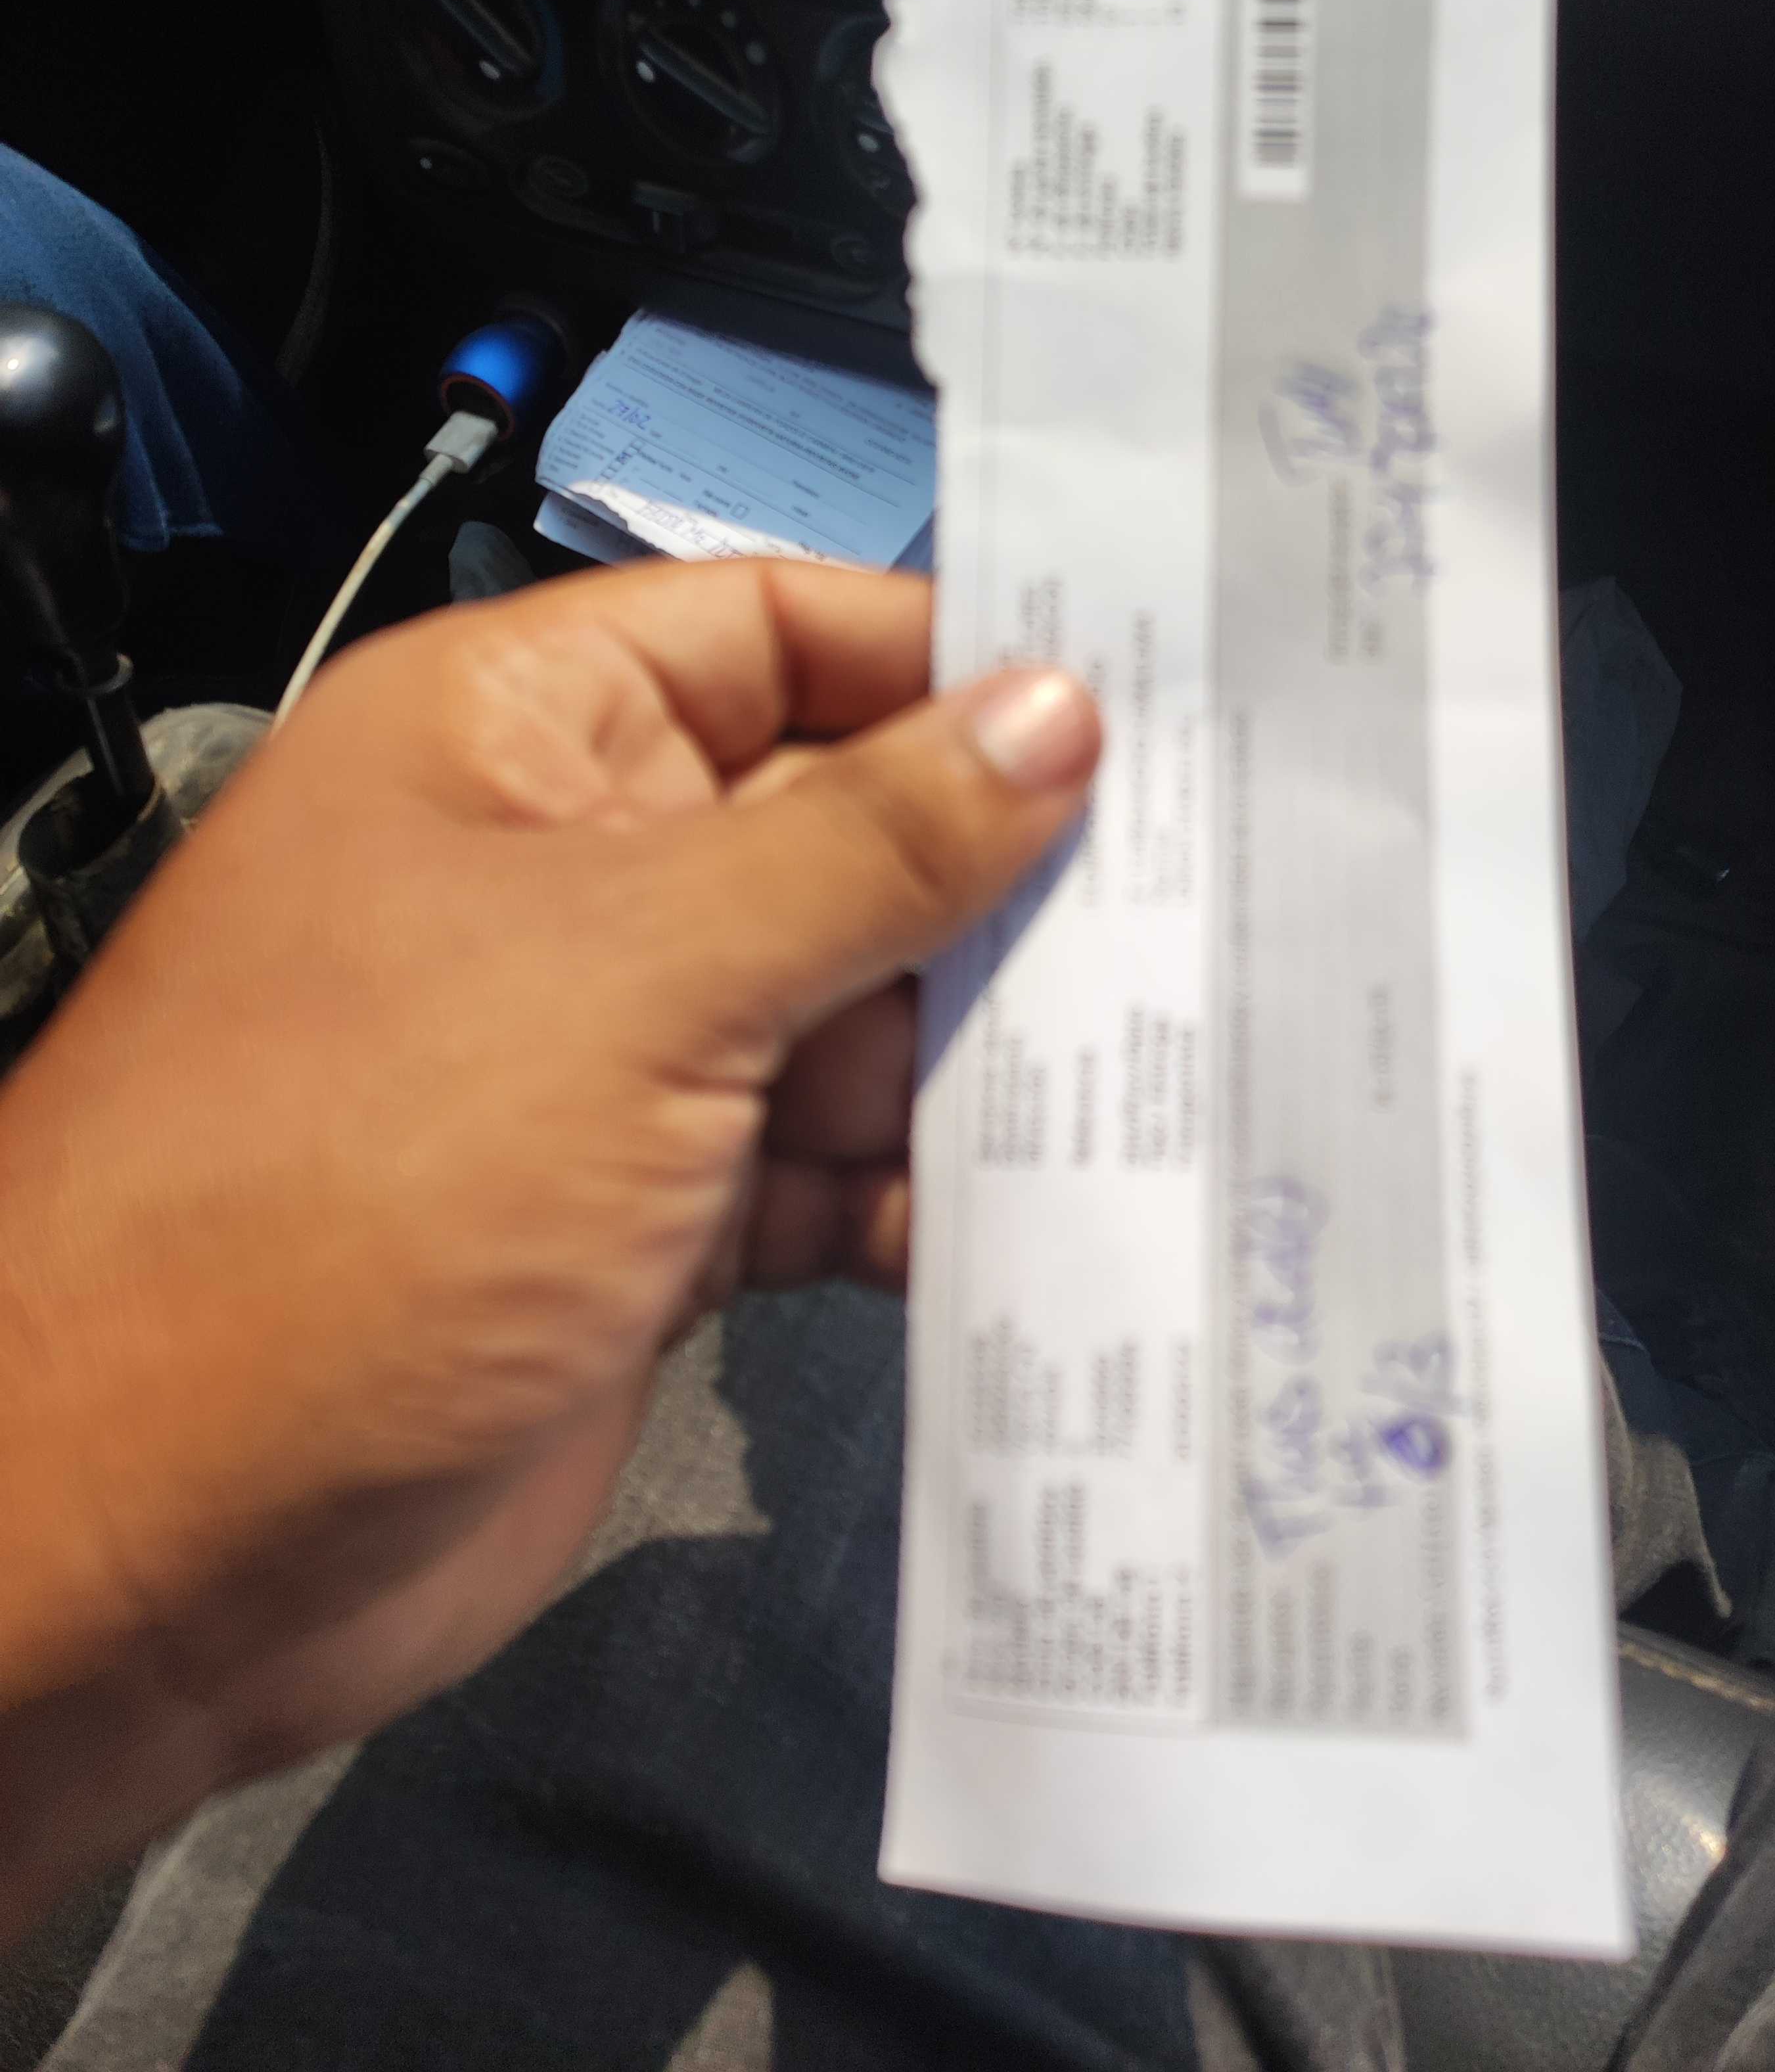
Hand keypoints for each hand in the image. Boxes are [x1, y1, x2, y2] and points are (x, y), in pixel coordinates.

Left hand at [0, 560, 1098, 1932]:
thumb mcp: (635, 974)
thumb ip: (864, 844)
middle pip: (840, 826)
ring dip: (981, 1051)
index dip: (956, 661)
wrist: (156, 1544)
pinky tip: (1055, 1216)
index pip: (778, 630)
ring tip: (1173, 1066)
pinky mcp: (651, 1220)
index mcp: (527, 739)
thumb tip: (1058, 711)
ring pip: (850, 1010)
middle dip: (1001, 878)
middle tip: (1217, 908)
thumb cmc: (362, 1186)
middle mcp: (577, 873)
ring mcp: (615, 1057)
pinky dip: (919, 1192)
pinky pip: (823, 1166)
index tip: (1157, 711)